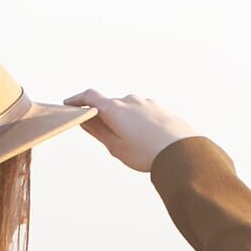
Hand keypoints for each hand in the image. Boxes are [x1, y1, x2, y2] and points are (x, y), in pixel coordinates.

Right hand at [67, 89, 193, 171]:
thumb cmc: (146, 153)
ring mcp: (146, 102)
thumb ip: (98, 131)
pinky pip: (143, 112)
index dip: (77, 100)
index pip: (90, 96)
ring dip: (123, 120)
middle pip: (109, 104)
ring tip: (131, 141)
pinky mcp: (160, 107)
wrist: (182, 151)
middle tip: (101, 133)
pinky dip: (138, 121)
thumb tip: (85, 119)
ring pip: (128, 109)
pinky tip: (146, 138)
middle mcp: (129, 100)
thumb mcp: (116, 146)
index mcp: (114, 108)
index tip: (69, 104)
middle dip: (103, 116)